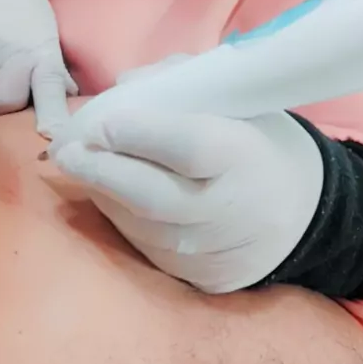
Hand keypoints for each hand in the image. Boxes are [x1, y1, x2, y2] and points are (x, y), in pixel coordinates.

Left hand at [52, 109, 322, 292]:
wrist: (299, 218)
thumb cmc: (261, 146)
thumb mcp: (239, 104)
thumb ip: (182, 85)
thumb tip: (123, 86)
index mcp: (244, 159)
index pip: (186, 148)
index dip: (138, 135)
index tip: (98, 121)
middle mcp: (224, 213)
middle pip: (150, 196)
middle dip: (100, 170)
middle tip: (63, 149)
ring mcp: (208, 252)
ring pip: (137, 223)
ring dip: (100, 191)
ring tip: (77, 162)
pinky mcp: (194, 278)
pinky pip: (144, 244)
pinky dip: (118, 215)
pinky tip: (106, 192)